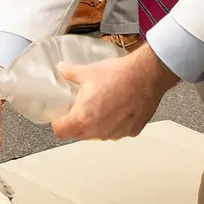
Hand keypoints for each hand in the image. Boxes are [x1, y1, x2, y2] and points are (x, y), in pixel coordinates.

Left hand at [51, 44, 177, 141]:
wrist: (146, 75)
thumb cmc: (119, 75)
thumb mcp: (89, 71)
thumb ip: (71, 73)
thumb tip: (62, 69)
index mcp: (83, 118)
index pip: (60, 131)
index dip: (58, 122)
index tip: (61, 115)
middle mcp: (98, 131)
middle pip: (78, 134)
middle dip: (76, 123)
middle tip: (81, 107)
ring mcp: (115, 133)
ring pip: (98, 135)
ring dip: (96, 125)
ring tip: (103, 105)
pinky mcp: (130, 132)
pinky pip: (116, 132)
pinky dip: (115, 124)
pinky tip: (119, 108)